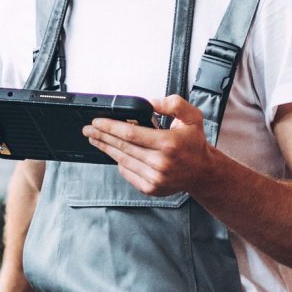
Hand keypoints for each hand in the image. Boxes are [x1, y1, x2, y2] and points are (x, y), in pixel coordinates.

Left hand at [84, 95, 219, 196]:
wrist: (202, 172)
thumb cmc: (194, 144)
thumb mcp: (192, 117)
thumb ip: (173, 104)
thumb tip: (151, 103)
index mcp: (168, 144)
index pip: (131, 134)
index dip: (111, 127)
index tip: (97, 122)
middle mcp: (160, 163)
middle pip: (122, 147)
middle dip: (102, 136)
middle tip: (89, 130)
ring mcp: (154, 178)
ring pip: (122, 160)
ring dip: (106, 149)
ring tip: (96, 140)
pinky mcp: (150, 188)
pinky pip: (127, 173)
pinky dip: (119, 162)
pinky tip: (114, 153)